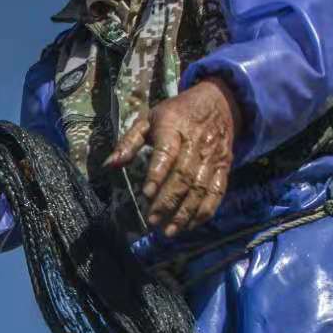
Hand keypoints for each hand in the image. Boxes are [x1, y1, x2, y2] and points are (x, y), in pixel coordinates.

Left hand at [106, 77, 241, 237]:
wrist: (220, 102)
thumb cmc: (176, 113)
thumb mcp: (149, 120)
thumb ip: (128, 143)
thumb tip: (109, 164)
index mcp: (174, 128)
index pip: (166, 153)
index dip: (157, 174)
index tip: (145, 194)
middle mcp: (196, 143)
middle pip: (183, 175)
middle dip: (168, 201)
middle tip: (152, 221)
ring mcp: (212, 156)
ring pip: (201, 187)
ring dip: (185, 212)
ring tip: (170, 231)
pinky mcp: (224, 166)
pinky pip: (217, 191)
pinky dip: (205, 210)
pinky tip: (190, 225)